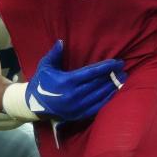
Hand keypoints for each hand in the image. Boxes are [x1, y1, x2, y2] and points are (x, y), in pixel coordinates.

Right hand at [3, 40, 125, 121]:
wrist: (33, 105)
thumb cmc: (41, 82)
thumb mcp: (45, 66)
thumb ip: (55, 53)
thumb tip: (61, 41)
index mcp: (66, 81)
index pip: (91, 73)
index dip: (106, 67)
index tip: (117, 62)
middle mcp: (73, 95)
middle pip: (98, 84)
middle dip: (112, 76)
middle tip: (123, 70)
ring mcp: (76, 107)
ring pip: (99, 96)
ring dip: (112, 87)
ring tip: (123, 79)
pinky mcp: (78, 115)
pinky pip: (97, 107)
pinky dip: (107, 100)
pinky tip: (114, 93)